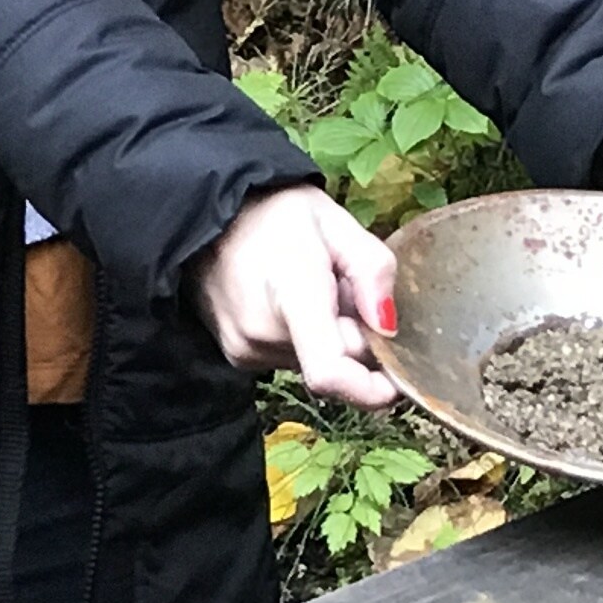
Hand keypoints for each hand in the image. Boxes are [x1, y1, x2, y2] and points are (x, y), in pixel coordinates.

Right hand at [189, 184, 398, 407]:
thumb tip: (389, 325)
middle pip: (334, 363)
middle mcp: (262, 334)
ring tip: (314, 289)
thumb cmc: (275, 213)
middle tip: (349, 292)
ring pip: (314, 362)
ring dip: (329, 337)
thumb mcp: (335, 221)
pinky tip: (290, 300)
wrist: (205, 215)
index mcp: (293, 295)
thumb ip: (371, 269)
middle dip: (357, 337)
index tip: (397, 378)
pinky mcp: (237, 356)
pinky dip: (304, 338)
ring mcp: (244, 349)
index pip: (330, 372)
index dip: (372, 389)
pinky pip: (290, 358)